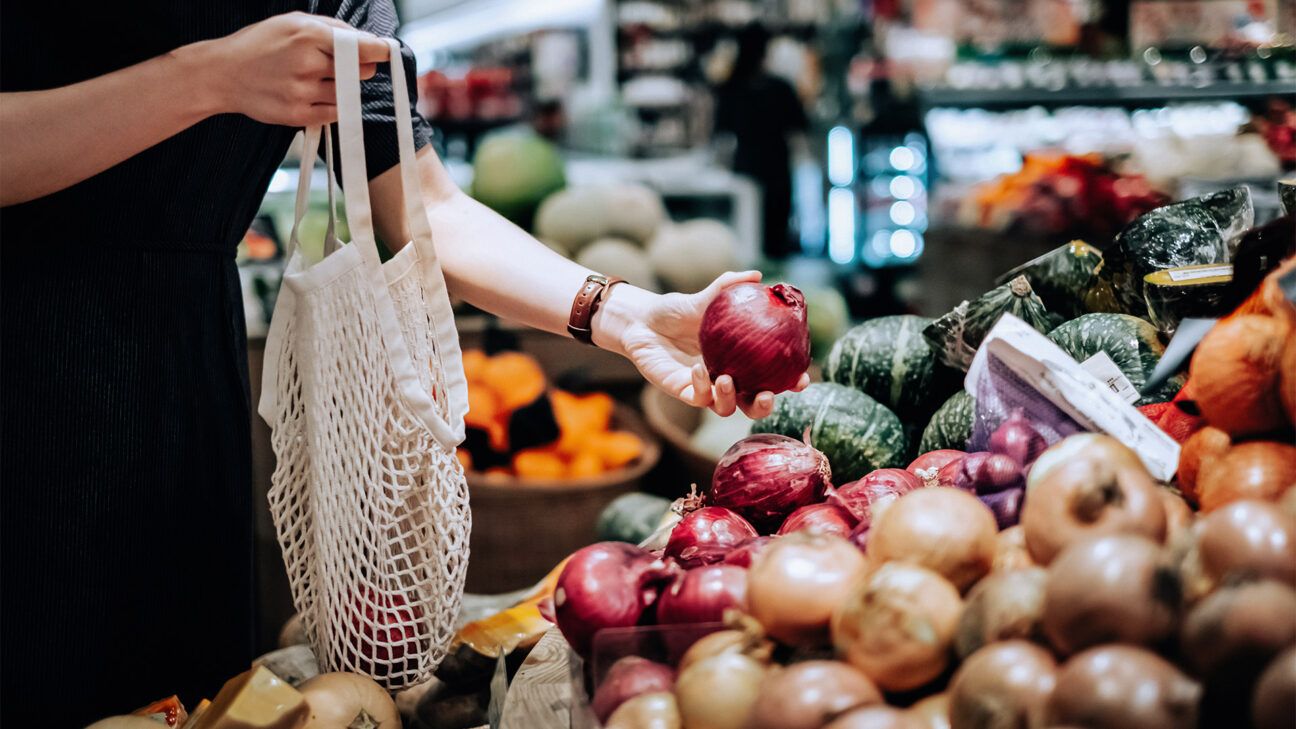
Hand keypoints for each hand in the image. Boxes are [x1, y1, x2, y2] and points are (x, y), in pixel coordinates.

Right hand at [195, 12, 390, 125]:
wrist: (222, 73)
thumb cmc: (260, 44)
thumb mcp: (292, 22)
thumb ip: (331, 28)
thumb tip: (368, 40)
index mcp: (308, 35)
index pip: (361, 47)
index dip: (379, 51)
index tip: (388, 52)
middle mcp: (307, 63)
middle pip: (360, 71)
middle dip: (357, 67)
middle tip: (340, 64)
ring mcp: (303, 91)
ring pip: (349, 93)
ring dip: (343, 87)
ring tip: (318, 78)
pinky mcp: (298, 114)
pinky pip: (336, 113)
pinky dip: (333, 105)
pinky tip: (314, 94)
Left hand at [597, 272, 810, 418]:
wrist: (643, 320)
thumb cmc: (677, 310)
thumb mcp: (705, 297)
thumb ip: (729, 287)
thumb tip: (757, 276)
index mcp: (740, 360)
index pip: (772, 377)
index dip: (790, 383)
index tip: (801, 379)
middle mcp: (726, 378)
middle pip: (753, 404)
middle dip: (764, 405)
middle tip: (767, 394)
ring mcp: (705, 389)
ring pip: (726, 408)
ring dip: (731, 398)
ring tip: (727, 379)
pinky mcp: (683, 392)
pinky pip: (698, 398)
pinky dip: (702, 386)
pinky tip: (698, 368)